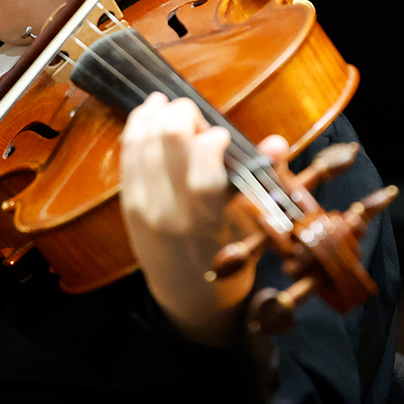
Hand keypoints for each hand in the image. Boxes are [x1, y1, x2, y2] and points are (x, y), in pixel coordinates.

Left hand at [119, 93, 286, 346]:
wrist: (188, 299)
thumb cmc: (228, 261)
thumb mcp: (252, 226)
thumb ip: (263, 179)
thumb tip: (277, 142)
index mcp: (207, 217)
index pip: (204, 157)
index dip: (213, 136)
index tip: (221, 138)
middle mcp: (170, 209)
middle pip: (167, 138)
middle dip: (182, 114)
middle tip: (194, 116)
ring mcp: (143, 206)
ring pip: (141, 140)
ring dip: (154, 114)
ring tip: (167, 103)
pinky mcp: (127, 204)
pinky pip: (126, 155)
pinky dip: (136, 128)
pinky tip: (147, 115)